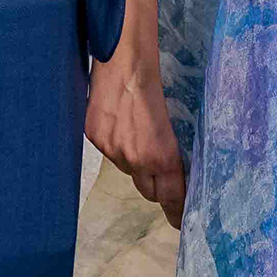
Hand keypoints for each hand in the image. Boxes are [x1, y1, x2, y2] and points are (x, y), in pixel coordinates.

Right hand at [85, 31, 185, 226]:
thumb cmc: (158, 78)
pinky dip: (119, 146)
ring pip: (128, 170)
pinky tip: (124, 126)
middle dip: (158, 187)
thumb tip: (175, 165)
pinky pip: (110, 153)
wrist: (125, 55)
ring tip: (143, 140)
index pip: (170, 197)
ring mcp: (111, 149)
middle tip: (166, 178)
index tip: (182, 222)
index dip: (176, 211)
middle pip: (148, 191)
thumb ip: (172, 146)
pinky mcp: (94, 137)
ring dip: (137, 164)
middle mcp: (134, 158)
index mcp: (162, 155)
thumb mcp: (174, 119)